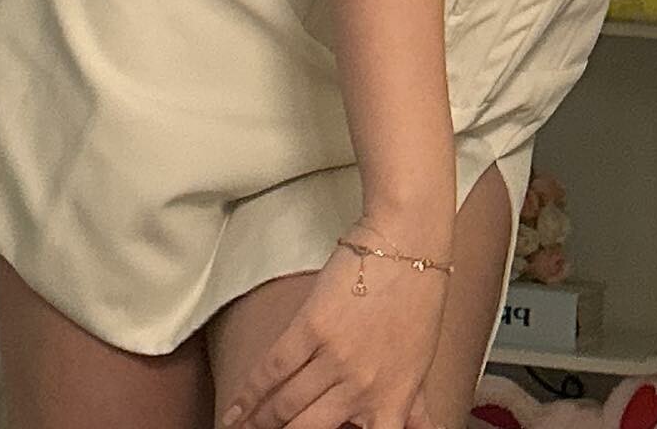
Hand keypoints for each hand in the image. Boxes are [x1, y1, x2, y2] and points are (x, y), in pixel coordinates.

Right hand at [216, 221, 451, 428]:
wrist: (405, 245)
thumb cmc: (419, 298)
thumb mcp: (421, 361)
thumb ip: (415, 405)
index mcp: (393, 400)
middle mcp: (362, 387)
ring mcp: (335, 358)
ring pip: (286, 404)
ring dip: (260, 421)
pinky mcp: (311, 327)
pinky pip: (274, 368)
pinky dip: (249, 394)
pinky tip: (235, 412)